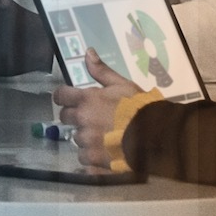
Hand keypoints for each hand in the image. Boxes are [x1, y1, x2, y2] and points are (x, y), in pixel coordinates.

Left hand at [52, 49, 141, 168]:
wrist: (155, 136)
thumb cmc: (139, 107)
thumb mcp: (122, 84)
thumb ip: (102, 71)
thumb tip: (87, 52)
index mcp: (87, 100)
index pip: (60, 96)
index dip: (64, 97)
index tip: (70, 99)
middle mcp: (82, 121)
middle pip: (65, 118)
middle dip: (75, 117)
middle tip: (91, 118)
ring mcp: (87, 144)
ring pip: (77, 140)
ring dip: (86, 138)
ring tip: (104, 137)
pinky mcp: (94, 163)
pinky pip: (85, 161)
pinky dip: (92, 158)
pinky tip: (105, 153)